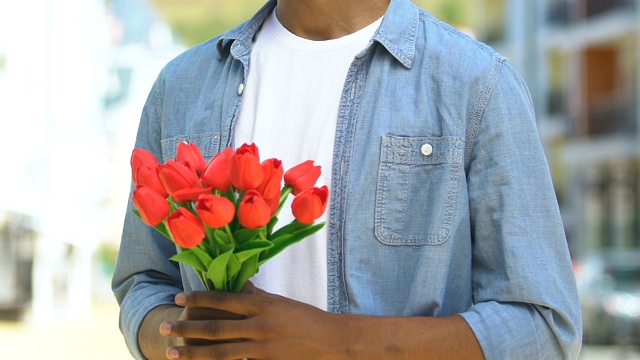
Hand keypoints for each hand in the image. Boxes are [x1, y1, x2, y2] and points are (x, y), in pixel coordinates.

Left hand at [160, 285, 346, 359]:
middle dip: (186, 329)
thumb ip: (257, 298)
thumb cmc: (306, 318)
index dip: (198, 300)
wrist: (331, 341)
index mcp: (262, 304)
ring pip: (220, 352)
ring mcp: (261, 348)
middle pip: (215, 328)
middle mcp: (258, 325)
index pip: (222, 300)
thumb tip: (239, 290)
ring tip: (172, 353)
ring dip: (193, 353)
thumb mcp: (280, 303)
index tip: (177, 299)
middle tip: (163, 329)